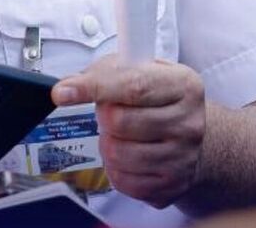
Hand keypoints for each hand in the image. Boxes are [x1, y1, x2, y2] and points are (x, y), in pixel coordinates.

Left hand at [52, 55, 205, 208]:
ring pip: (117, 154)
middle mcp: (188, 122)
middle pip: (120, 121)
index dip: (94, 88)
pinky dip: (115, 167)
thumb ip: (105, 72)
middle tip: (110, 111)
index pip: (132, 86)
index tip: (62, 92)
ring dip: (108, 142)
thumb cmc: (159, 98)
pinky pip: (123, 180)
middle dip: (103, 115)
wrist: (192, 135)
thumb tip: (67, 88)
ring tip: (120, 134)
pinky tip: (127, 154)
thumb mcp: (141, 70)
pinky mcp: (172, 185)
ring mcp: (182, 157)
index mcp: (183, 85)